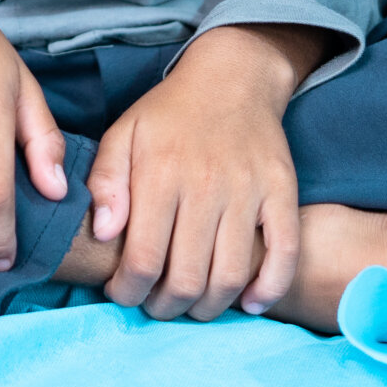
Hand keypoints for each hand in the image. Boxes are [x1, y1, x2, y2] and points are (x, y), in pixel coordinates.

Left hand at [86, 23, 321, 320]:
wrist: (233, 78)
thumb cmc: (170, 114)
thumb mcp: (123, 134)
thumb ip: (105, 182)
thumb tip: (103, 233)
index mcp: (160, 173)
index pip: (142, 258)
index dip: (128, 291)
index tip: (122, 293)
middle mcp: (205, 185)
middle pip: (185, 278)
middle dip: (163, 307)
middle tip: (154, 305)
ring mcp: (249, 192)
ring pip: (230, 276)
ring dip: (207, 308)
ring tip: (191, 306)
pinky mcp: (282, 193)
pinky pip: (284, 253)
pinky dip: (268, 290)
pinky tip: (248, 302)